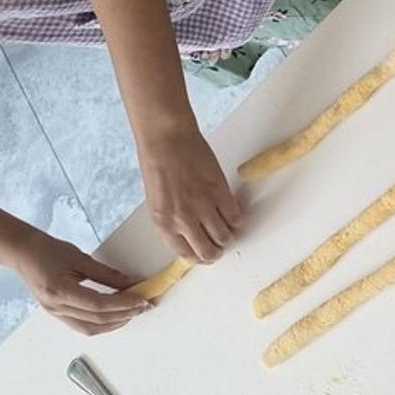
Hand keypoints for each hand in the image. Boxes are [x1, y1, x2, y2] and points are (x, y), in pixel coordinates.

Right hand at [9, 230, 149, 335]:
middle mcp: (55, 307)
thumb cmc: (48, 250)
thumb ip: (108, 274)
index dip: (124, 304)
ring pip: (91, 328)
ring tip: (133, 312)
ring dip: (115, 323)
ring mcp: (54, 313)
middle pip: (97, 319)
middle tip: (144, 306)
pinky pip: (83, 326)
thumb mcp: (81, 258)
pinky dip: (102, 323)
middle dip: (125, 314)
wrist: (22, 252)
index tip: (143, 300)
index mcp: (59, 291)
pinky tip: (115, 315)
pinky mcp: (57, 314)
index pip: (99, 305)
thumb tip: (133, 284)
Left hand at [138, 127, 242, 262]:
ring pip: (225, 237)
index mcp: (163, 224)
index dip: (199, 256)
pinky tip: (232, 213)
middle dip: (216, 251)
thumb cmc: (157, 164)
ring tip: (226, 227)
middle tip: (219, 244)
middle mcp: (183, 220)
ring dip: (228, 236)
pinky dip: (236, 219)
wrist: (167, 139)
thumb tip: (191, 234)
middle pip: (209, 252)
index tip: (204, 252)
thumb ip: (173, 221)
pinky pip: (235, 218)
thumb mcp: (157, 201)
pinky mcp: (220, 193)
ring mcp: (204, 207)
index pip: (187, 254)